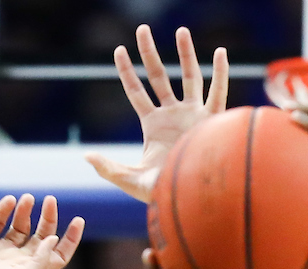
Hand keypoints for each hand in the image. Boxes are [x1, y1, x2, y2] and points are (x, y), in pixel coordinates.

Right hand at [0, 195, 84, 268]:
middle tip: (50, 200)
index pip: (58, 255)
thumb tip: (54, 239)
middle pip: (41, 236)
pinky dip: (4, 210)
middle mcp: (18, 260)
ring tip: (29, 199)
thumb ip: (40, 260)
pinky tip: (11, 200)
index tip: (78, 220)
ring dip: (26, 211)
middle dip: (48, 218)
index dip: (71, 239)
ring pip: (19, 226)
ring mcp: (0, 250)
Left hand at [85, 25, 228, 203]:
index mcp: (153, 125)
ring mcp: (193, 116)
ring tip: (181, 30)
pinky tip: (220, 53)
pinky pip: (218, 94)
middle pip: (159, 76)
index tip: (118, 51)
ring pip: (189, 78)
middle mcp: (173, 115)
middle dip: (149, 53)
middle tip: (141, 29)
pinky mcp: (211, 122)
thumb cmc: (161, 194)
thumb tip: (87, 156)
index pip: (136, 92)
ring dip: (186, 54)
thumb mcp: (131, 180)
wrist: (190, 200)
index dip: (127, 72)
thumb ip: (108, 169)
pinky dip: (221, 74)